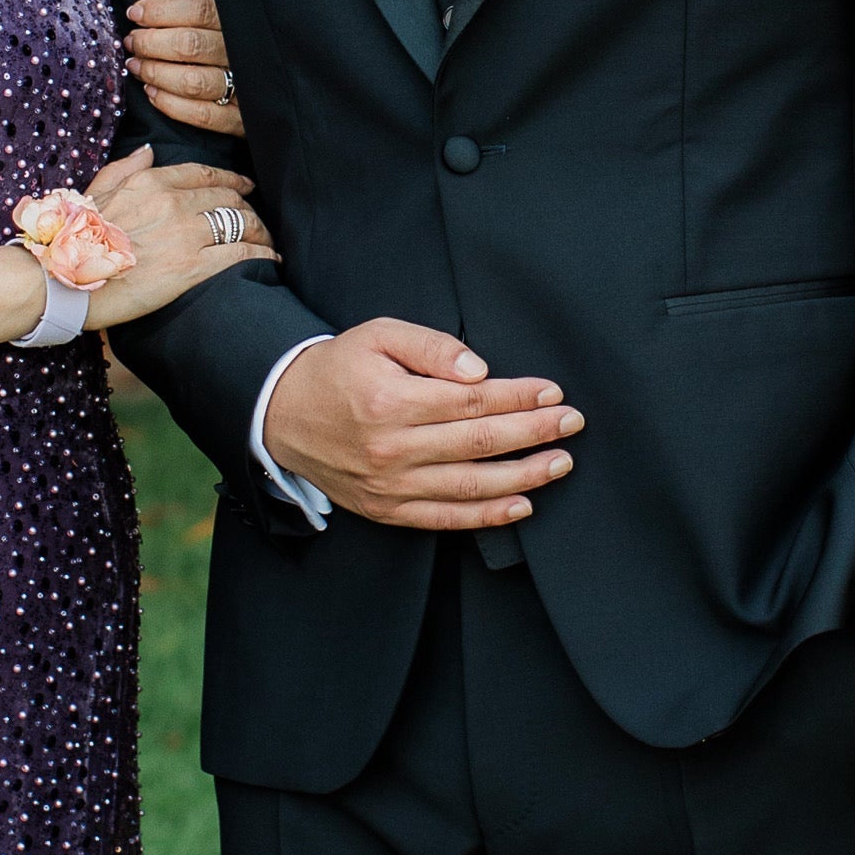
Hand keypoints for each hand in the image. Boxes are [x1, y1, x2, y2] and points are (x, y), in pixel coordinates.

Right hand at [77, 143, 274, 328]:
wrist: (65, 280)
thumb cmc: (74, 239)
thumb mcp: (96, 192)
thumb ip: (126, 168)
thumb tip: (149, 149)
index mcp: (151, 182)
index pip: (204, 173)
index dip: (230, 179)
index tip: (244, 187)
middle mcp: (173, 203)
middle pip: (227, 198)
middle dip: (247, 207)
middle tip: (258, 218)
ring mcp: (185, 234)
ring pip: (239, 223)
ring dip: (259, 231)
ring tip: (266, 240)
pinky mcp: (192, 268)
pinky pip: (240, 255)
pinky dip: (261, 255)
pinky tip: (270, 260)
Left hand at [123, 0, 243, 138]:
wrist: (287, 88)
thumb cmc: (241, 45)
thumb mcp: (231, 18)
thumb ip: (198, 13)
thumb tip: (143, 13)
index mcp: (244, 20)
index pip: (199, 10)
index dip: (161, 11)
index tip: (135, 14)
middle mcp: (246, 52)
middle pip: (190, 45)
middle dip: (150, 43)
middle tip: (132, 43)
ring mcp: (246, 88)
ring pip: (192, 81)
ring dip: (156, 73)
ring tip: (136, 67)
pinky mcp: (243, 120)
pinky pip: (202, 115)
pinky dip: (171, 105)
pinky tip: (152, 94)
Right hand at [262, 317, 580, 531]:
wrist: (282, 413)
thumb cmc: (338, 368)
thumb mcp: (378, 336)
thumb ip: (431, 346)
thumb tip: (480, 370)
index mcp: (391, 400)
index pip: (472, 401)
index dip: (518, 396)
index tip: (553, 392)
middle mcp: (392, 447)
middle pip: (480, 443)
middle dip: (534, 432)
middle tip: (571, 423)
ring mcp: (390, 485)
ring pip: (471, 486)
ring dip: (524, 476)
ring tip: (560, 463)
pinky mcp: (387, 510)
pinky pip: (446, 518)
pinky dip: (488, 516)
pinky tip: (523, 504)